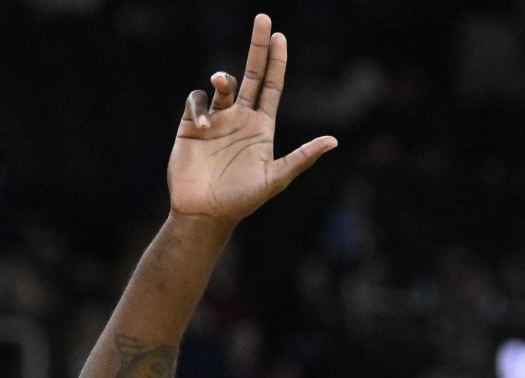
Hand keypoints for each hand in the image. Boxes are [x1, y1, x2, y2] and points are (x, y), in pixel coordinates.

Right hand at [168, 13, 336, 224]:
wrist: (206, 212)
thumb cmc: (244, 200)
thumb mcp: (277, 178)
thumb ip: (303, 158)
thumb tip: (334, 140)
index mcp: (262, 126)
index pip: (271, 86)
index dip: (276, 62)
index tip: (279, 36)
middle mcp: (241, 118)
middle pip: (250, 73)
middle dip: (257, 46)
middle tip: (263, 18)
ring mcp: (216, 120)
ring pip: (221, 85)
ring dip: (222, 79)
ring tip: (222, 83)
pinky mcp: (191, 125)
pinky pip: (196, 102)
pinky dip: (199, 108)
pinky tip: (201, 127)